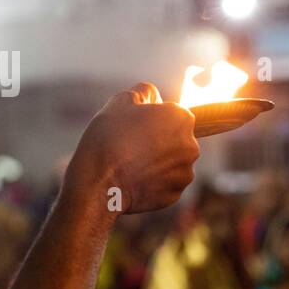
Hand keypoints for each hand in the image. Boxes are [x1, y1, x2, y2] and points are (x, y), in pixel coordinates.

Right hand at [67, 82, 199, 214]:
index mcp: (181, 118)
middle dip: (159, 141)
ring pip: (172, 163)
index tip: (135, 126)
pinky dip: (153, 182)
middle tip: (130, 145)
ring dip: (157, 162)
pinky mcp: (174, 195)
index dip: (153, 118)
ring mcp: (184, 173)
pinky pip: (165, 184)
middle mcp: (191, 145)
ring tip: (130, 164)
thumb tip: (153, 97)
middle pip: (176, 139)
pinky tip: (133, 179)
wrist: (98, 183)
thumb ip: (143, 92)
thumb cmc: (108, 139)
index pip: (173, 113)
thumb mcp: (121, 101)